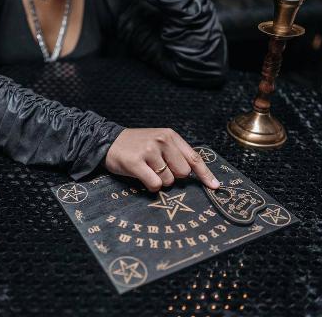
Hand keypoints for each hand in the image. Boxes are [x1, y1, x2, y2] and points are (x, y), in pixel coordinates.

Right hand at [105, 128, 219, 191]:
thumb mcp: (158, 142)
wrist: (107, 141)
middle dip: (173, 176)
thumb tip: (194, 174)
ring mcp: (149, 151)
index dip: (205, 174)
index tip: (215, 186)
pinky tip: (141, 176)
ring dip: (159, 181)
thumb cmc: (135, 145)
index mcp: (170, 135)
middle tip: (158, 169)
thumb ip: (176, 154)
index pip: (194, 157)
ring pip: (168, 181)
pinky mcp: (136, 162)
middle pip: (183, 173)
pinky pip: (155, 184)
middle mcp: (161, 141)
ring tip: (146, 170)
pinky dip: (150, 186)